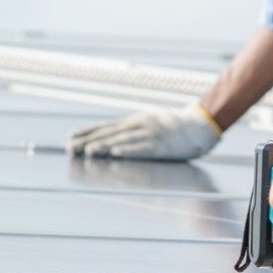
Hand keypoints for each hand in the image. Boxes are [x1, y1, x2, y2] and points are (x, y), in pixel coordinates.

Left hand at [67, 101, 220, 160]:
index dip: (88, 131)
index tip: (70, 136)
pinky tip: (115, 153)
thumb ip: (134, 129)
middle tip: (71, 147)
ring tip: (89, 151)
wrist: (202, 124)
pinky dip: (128, 150)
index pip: (108, 125)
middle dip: (90, 140)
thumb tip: (111, 140)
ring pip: (124, 140)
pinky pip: (143, 148)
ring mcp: (152, 133)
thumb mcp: (152, 121)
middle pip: (112, 132)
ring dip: (105, 145)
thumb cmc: (176, 127)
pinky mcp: (163, 145)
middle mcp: (142, 124)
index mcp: (138, 119)